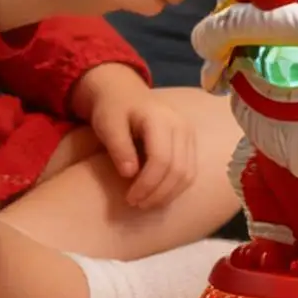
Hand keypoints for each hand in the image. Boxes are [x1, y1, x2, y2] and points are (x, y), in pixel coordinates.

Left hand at [71, 65, 196, 208]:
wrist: (123, 93)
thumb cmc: (112, 109)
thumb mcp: (107, 124)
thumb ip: (118, 147)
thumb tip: (129, 174)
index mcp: (160, 117)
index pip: (161, 159)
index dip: (147, 184)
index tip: (129, 199)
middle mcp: (180, 124)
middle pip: (178, 169)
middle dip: (158, 193)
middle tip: (136, 204)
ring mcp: (188, 133)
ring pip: (188, 173)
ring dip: (168, 194)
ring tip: (146, 203)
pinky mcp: (190, 141)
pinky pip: (190, 171)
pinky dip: (176, 188)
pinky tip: (157, 195)